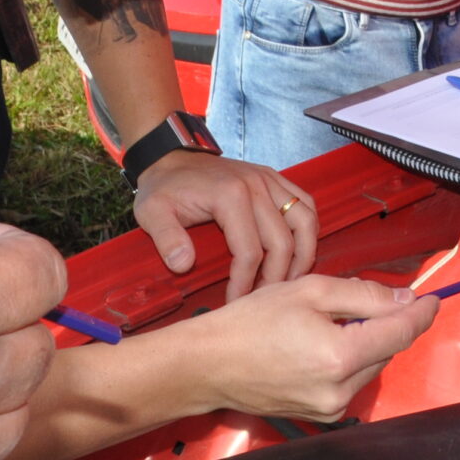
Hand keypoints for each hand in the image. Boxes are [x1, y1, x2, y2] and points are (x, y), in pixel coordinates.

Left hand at [132, 150, 314, 298]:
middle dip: (275, 278)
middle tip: (262, 300)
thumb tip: (183, 265)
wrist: (171, 158)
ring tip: (289, 280)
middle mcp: (256, 185)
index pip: (249, 251)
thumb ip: (166, 239)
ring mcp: (269, 180)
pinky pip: (305, 204)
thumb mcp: (151, 212)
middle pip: (282, 243)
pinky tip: (298, 250)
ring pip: (305, 223)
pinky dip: (308, 230)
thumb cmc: (164, 188)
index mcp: (230, 195)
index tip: (235, 302)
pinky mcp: (274, 179)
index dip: (245, 283)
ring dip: (303, 255)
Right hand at [173, 276, 437, 421]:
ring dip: (364, 343)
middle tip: (354, 302)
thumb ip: (364, 294)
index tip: (431, 299)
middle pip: (387, 349)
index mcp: (340, 355)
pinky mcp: (323, 414)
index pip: (400, 333)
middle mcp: (340, 389)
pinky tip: (319, 346)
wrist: (209, 364)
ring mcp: (331, 407)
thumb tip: (405, 299)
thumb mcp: (309, 291)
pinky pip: (352, 381)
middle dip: (382, 323)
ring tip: (325, 324)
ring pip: (371, 366)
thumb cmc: (249, 324)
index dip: (420, 313)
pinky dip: (348, 361)